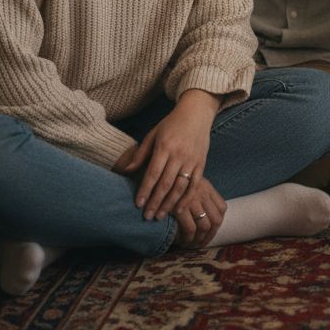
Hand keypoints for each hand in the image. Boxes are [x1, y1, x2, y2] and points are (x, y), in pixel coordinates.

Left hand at [115, 88, 218, 219]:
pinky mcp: (202, 163)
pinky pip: (195, 184)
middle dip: (155, 202)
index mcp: (165, 147)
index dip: (145, 190)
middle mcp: (179, 155)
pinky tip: (179, 208)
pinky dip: (187, 198)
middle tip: (147, 216)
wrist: (197, 113)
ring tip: (160, 216)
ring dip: (170, 204)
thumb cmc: (171, 124)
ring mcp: (192, 160)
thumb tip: (127, 171)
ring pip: (180, 187)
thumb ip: (141, 153)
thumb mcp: (153, 134)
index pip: (153, 173)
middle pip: (165, 184)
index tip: (138, 204)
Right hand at [173, 177, 226, 247]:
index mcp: (206, 187)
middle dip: (210, 236)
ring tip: (191, 245)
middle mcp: (202, 193)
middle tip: (201, 244)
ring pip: (204, 226)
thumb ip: (198, 195)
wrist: (153, 177)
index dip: (218, 223)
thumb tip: (205, 216)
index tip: (210, 232)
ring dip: (199, 239)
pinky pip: (190, 228)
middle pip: (216, 220)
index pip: (222, 208)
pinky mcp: (180, 208)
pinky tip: (182, 241)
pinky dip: (188, 238)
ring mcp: (192, 200)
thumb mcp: (187, 183)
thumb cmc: (168, 183)